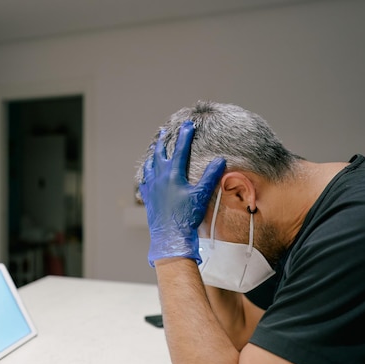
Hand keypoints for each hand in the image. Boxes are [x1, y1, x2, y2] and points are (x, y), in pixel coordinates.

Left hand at [139, 121, 225, 265]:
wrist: (170, 236)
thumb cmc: (187, 216)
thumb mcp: (201, 195)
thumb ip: (210, 176)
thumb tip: (220, 159)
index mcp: (173, 174)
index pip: (179, 150)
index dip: (185, 136)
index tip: (188, 124)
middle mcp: (159, 178)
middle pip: (159, 154)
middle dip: (163, 141)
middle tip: (163, 131)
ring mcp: (152, 188)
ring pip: (150, 166)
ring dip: (153, 156)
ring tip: (154, 150)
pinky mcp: (148, 198)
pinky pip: (145, 182)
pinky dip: (146, 175)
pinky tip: (147, 176)